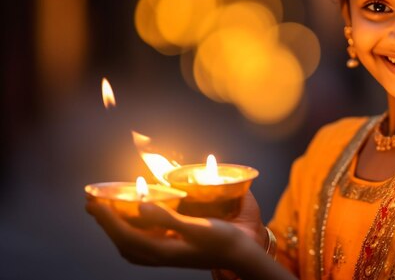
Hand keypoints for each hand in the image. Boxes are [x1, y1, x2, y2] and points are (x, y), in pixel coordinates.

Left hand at [85, 191, 265, 269]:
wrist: (240, 255)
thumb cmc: (223, 239)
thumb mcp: (197, 226)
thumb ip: (168, 219)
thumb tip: (141, 207)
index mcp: (163, 250)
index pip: (124, 235)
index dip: (106, 219)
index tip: (93, 202)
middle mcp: (160, 256)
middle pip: (121, 241)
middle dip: (104, 222)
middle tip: (91, 203)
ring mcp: (165, 256)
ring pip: (129, 245)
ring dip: (114, 228)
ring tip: (105, 212)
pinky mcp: (171, 252)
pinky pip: (141, 244)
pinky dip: (129, 233)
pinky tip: (133, 222)